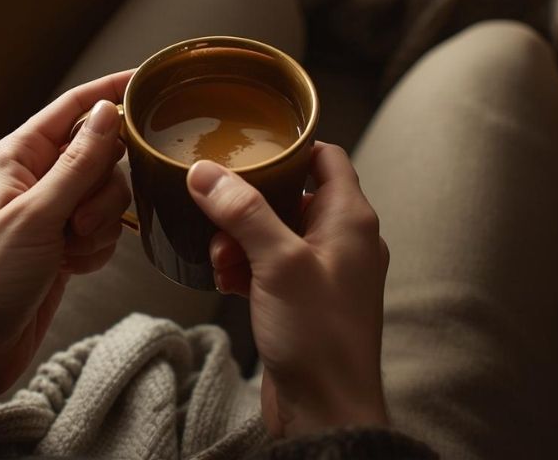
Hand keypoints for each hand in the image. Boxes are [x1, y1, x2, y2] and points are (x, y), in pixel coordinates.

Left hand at [0, 70, 133, 396]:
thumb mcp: (37, 215)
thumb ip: (78, 163)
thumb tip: (109, 112)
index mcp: (20, 156)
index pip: (75, 108)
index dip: (112, 93)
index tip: (150, 81)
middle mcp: (37, 177)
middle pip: (102, 156)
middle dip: (102, 191)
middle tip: (77, 222)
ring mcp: (52, 211)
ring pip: (109, 196)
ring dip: (100, 225)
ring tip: (70, 249)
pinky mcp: (64, 243)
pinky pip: (105, 231)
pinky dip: (97, 249)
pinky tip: (73, 267)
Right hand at [186, 142, 389, 437]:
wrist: (326, 410)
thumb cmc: (319, 336)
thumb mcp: (278, 262)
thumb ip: (243, 211)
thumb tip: (207, 172)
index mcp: (351, 219)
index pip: (326, 158)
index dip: (290, 148)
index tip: (249, 148)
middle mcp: (344, 240)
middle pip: (293, 196)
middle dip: (249, 205)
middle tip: (218, 218)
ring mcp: (326, 272)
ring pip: (277, 234)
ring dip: (243, 239)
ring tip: (220, 258)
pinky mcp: (306, 301)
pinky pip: (273, 267)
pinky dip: (248, 267)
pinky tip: (226, 280)